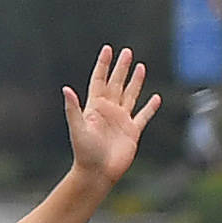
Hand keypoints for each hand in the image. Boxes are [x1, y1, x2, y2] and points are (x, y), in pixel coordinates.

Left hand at [60, 48, 160, 188]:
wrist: (97, 173)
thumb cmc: (84, 152)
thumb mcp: (77, 128)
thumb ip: (73, 109)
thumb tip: (66, 89)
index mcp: (95, 107)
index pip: (99, 80)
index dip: (103, 65)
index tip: (108, 49)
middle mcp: (109, 111)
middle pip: (116, 84)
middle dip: (121, 68)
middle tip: (127, 52)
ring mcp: (121, 120)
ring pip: (130, 95)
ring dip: (135, 82)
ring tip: (141, 67)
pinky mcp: (132, 132)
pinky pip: (143, 116)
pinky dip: (150, 107)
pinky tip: (156, 98)